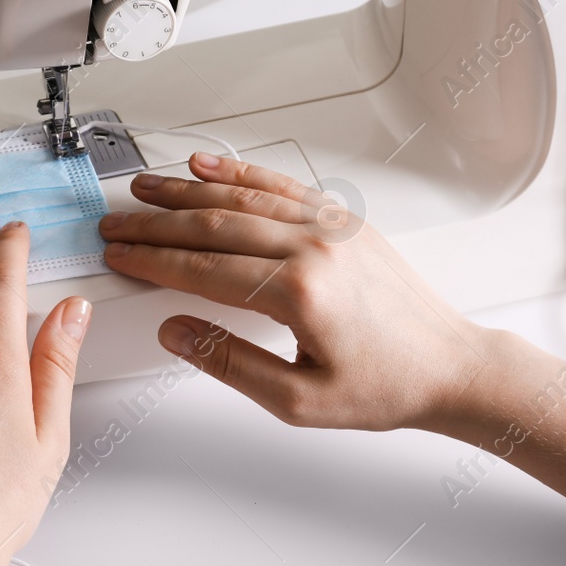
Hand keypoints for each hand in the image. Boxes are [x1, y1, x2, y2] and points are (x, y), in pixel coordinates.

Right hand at [99, 152, 495, 431]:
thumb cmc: (386, 387)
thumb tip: (176, 330)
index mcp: (300, 292)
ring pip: (244, 197)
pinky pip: (282, 186)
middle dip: (156, 222)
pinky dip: (240, 172)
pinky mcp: (345, 222)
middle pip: (215, 224)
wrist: (450, 368)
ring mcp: (333, 228)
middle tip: (116, 224)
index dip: (152, 260)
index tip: (120, 256)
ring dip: (187, 190)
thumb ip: (229, 362)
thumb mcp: (297, 399)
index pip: (203, 268)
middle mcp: (316, 248)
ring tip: (145, 189)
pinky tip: (209, 165)